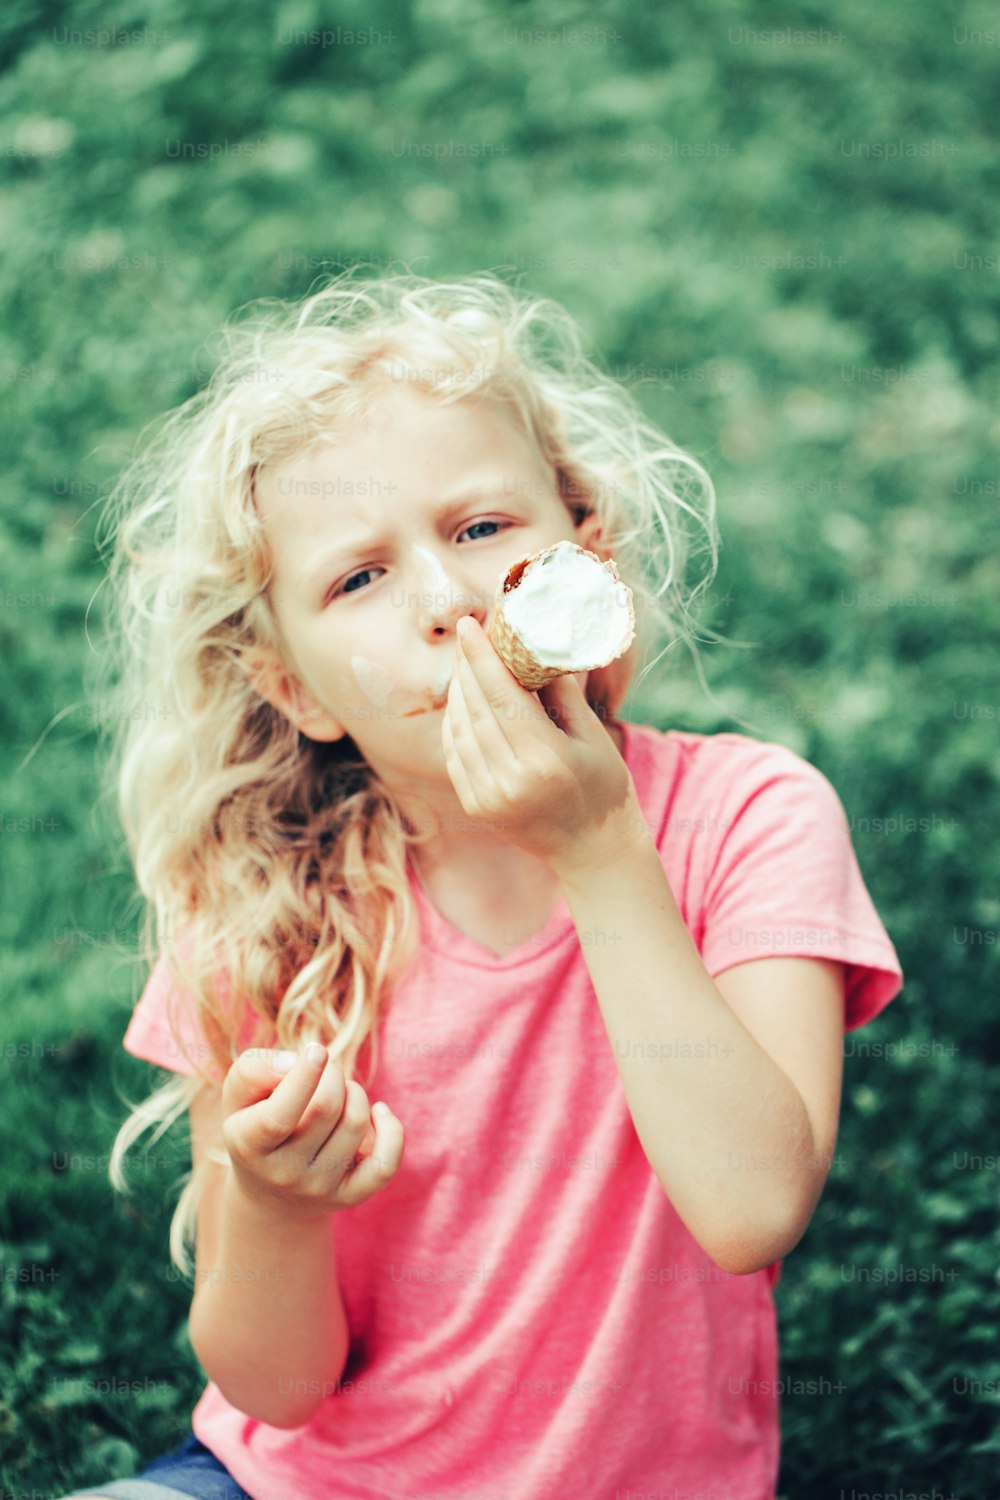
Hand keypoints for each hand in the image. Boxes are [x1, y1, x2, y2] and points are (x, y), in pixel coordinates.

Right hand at [220, 1045, 404, 1218]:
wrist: (268, 1195)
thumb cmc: (254, 1126)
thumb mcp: (238, 1097)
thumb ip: (253, 1070)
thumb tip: (293, 1062)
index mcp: (250, 1147)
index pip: (279, 1116)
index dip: (303, 1078)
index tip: (316, 1051)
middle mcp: (284, 1175)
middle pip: (326, 1108)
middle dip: (332, 1074)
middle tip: (326, 1069)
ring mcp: (319, 1189)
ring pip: (355, 1124)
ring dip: (353, 1092)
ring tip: (339, 1091)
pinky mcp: (350, 1197)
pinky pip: (385, 1164)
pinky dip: (391, 1130)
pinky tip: (377, 1112)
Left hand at [441, 615, 647, 879]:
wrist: (593, 852)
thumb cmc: (604, 788)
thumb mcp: (593, 737)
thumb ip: (562, 694)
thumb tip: (537, 647)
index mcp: (545, 760)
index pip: (502, 696)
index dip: (481, 657)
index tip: (469, 624)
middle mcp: (509, 780)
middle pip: (476, 707)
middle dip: (467, 665)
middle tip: (467, 633)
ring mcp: (488, 797)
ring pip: (459, 728)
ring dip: (459, 690)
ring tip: (467, 662)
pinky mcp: (476, 806)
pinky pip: (455, 752)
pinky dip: (455, 721)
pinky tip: (464, 700)